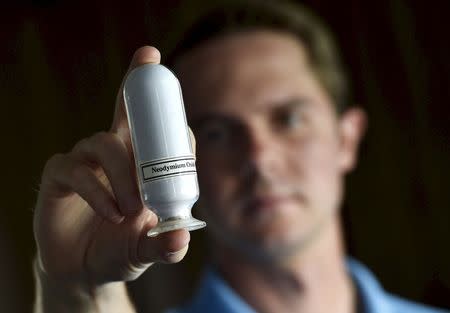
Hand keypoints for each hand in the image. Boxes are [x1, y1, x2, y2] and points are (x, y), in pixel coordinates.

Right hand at [33, 46, 190, 287]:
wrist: (83, 272)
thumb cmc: (122, 251)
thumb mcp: (149, 249)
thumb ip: (167, 245)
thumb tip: (180, 239)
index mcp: (143, 166)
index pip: (159, 132)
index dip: (170, 117)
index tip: (178, 111)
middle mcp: (115, 156)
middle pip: (127, 111)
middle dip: (137, 82)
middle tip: (150, 55)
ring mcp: (86, 162)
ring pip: (105, 143)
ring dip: (123, 173)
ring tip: (133, 208)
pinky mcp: (59, 177)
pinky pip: (75, 170)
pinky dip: (97, 191)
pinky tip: (111, 213)